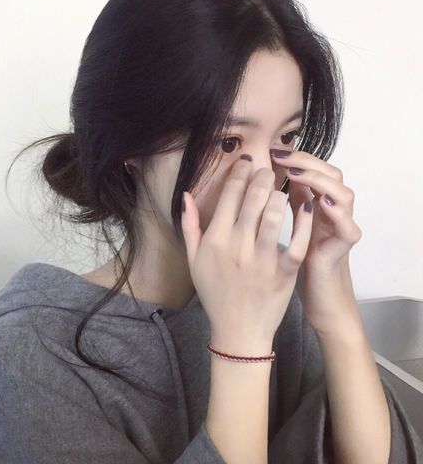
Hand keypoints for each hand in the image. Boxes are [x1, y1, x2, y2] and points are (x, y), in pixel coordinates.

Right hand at [181, 158, 313, 352]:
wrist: (238, 330)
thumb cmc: (215, 293)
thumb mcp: (194, 260)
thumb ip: (190, 226)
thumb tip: (186, 195)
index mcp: (215, 240)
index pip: (229, 195)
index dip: (240, 172)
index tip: (247, 162)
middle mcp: (237, 246)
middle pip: (253, 198)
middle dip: (263, 176)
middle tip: (269, 169)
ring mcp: (261, 260)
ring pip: (274, 214)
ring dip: (279, 194)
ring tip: (282, 188)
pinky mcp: (284, 272)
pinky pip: (297, 239)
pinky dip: (303, 219)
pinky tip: (305, 204)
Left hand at [270, 149, 362, 334]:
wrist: (318, 295)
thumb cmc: (300, 259)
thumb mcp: (291, 225)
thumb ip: (287, 200)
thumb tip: (270, 174)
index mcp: (319, 202)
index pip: (314, 168)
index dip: (295, 157)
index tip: (269, 151)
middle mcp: (334, 210)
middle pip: (331, 174)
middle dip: (306, 161)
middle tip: (281, 156)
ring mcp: (342, 226)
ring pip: (344, 193)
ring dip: (320, 180)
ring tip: (296, 173)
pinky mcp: (344, 246)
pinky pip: (347, 225)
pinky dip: (336, 212)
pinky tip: (320, 202)